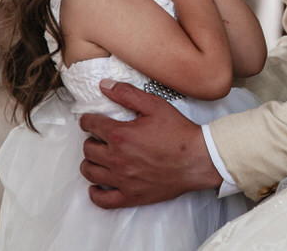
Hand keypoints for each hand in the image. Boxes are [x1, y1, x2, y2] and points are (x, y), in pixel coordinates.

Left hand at [79, 80, 222, 207]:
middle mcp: (116, 158)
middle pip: (88, 149)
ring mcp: (122, 179)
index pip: (91, 125)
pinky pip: (102, 200)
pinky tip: (98, 185)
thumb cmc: (179, 132)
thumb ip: (127, 94)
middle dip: (91, 140)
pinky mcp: (130, 196)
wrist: (198, 159)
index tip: (91, 121)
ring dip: (90, 163)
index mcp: (120, 135)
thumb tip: (105, 86)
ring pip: (90, 172)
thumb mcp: (155, 105)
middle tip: (100, 138)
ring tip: (99, 157)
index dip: (88, 120)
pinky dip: (95, 192)